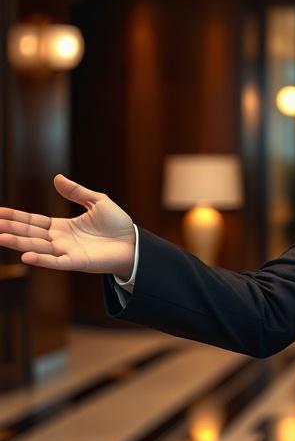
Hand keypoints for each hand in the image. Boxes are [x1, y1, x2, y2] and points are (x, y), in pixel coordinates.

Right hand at [0, 174, 135, 278]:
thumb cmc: (117, 224)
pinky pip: (56, 261)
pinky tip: (26, 256)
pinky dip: (42, 259)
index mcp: (62, 227)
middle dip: (10, 228)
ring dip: (19, 243)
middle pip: (30, 233)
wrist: (134, 242)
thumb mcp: (97, 201)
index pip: (33, 221)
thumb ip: (76, 192)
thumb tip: (56, 178)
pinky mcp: (77, 262)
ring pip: (37, 247)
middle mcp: (60, 240)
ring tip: (0, 237)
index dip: (16, 217)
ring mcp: (67, 252)